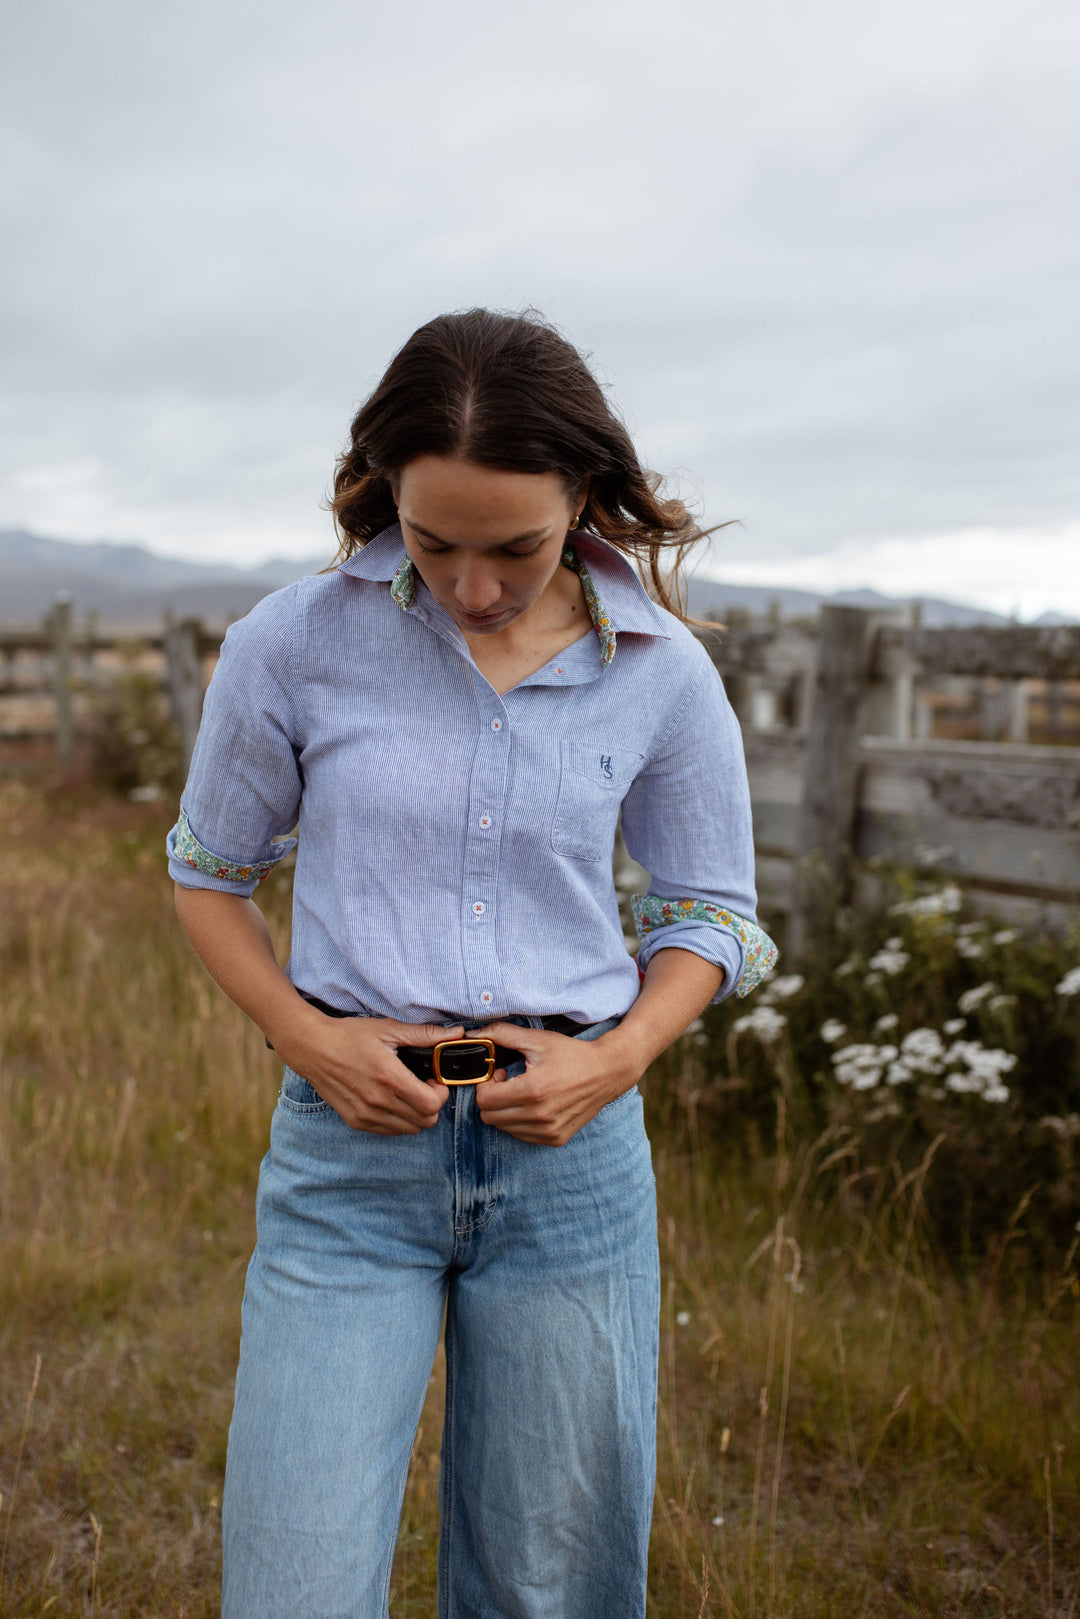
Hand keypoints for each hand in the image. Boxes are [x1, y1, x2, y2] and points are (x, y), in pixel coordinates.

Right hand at [279, 1012, 461, 1134]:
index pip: (431, 1105)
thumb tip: (455, 1034)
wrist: (312, 1048)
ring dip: (416, 1114)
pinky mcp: (356, 1121)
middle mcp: (378, 1101)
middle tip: (423, 1086)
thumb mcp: (388, 1029)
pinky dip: (398, 1120)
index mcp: (389, 1078)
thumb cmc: (350, 1036)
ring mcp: (366, 1114)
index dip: (440, 1093)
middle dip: (431, 1104)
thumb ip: (425, 1035)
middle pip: (425, 1121)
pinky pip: (390, 1131)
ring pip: (409, 1130)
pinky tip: (392, 1100)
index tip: (433, 1080)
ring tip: (407, 1092)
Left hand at [472, 1022, 638, 1145]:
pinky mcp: (556, 1139)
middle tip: (509, 1082)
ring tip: (524, 1092)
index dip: (486, 1084)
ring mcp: (549, 1130)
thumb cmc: (571, 1054)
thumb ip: (502, 1034)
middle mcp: (540, 1115)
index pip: (484, 1100)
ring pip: (504, 1128)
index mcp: (532, 1090)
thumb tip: (472, 1033)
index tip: (500, 1073)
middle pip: (489, 1117)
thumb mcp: (537, 1040)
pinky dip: (520, 1122)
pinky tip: (535, 1104)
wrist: (607, 1072)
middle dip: (492, 1098)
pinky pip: (522, 1136)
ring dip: (506, 1111)